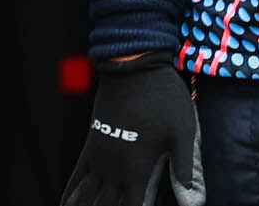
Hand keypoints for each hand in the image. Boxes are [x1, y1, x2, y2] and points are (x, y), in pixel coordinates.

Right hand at [59, 53, 202, 205]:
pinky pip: (76, 176)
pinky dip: (70, 194)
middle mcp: (113, 167)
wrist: (132, 67)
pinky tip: (65, 204)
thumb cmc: (163, 98)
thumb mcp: (183, 132)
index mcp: (137, 168)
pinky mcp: (91, 145)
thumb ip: (184, 167)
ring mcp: (99, 157)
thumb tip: (193, 201)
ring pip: (87, 196)